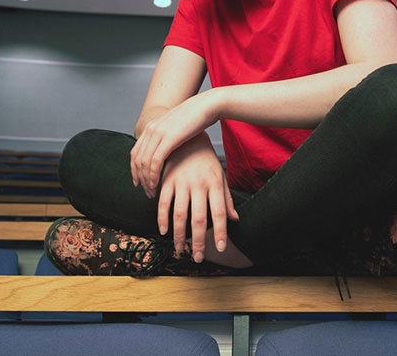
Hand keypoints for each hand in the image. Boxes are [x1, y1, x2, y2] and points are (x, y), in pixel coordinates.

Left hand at [131, 91, 219, 196]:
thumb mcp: (177, 128)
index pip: (135, 153)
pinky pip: (155, 161)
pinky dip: (153, 175)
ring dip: (146, 180)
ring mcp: (158, 133)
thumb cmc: (197, 119)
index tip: (139, 183)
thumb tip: (168, 151)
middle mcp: (151, 129)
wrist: (207, 106)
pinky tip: (156, 184)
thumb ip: (169, 138)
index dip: (134, 170)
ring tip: (151, 192)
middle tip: (146, 192)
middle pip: (137, 160)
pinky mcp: (169, 139)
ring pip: (144, 162)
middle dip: (140, 179)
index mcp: (151, 127)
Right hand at [156, 134, 239, 261]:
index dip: (220, 232)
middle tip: (198, 258)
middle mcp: (199, 184)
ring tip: (181, 250)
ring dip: (179, 236)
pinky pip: (163, 202)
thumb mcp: (220, 177)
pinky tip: (164, 231)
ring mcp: (182, 182)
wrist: (188, 137)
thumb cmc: (207, 161)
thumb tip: (234, 220)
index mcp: (215, 184)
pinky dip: (162, 219)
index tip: (220, 248)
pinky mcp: (167, 180)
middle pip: (199, 218)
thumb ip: (226, 199)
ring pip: (180, 214)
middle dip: (199, 241)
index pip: (220, 213)